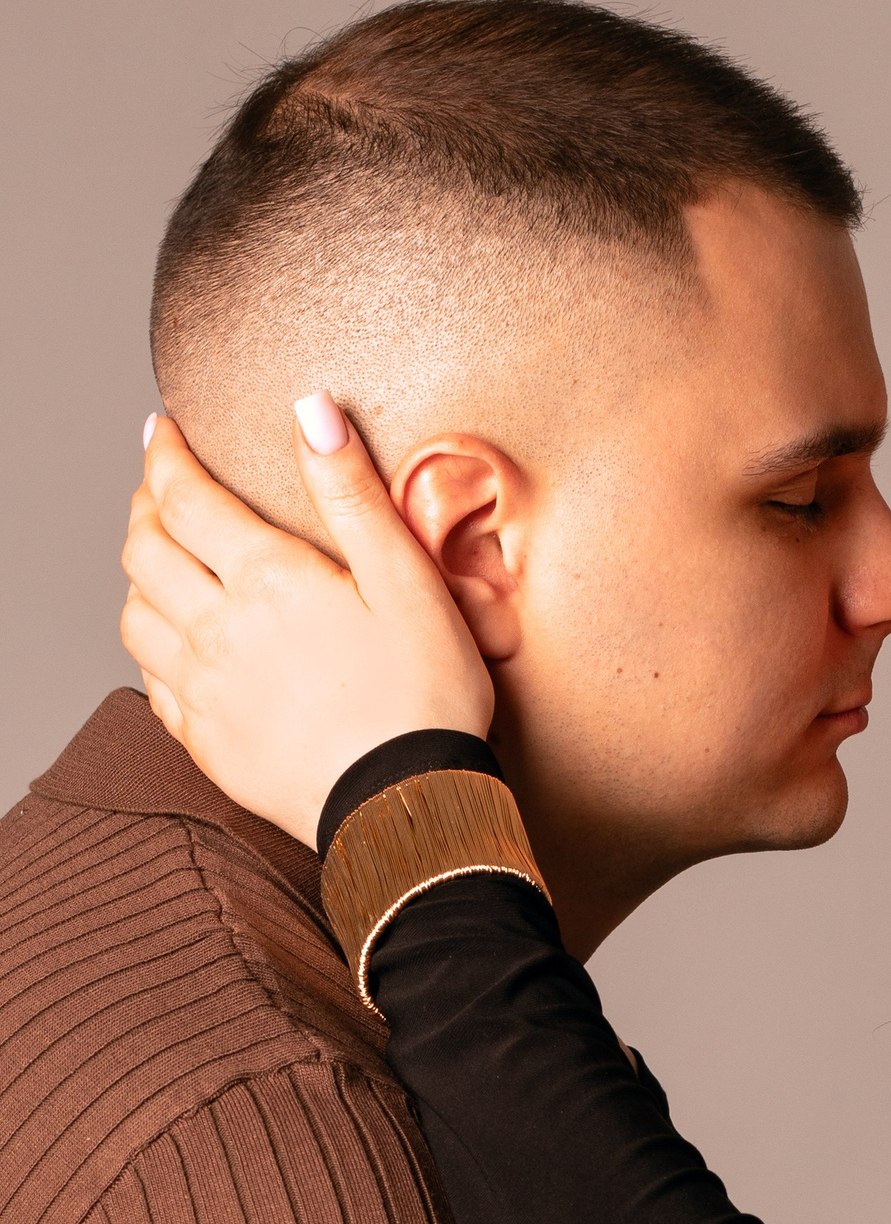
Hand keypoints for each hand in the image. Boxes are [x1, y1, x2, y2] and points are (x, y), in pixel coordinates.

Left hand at [121, 401, 493, 847]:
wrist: (405, 809)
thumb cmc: (423, 698)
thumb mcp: (409, 581)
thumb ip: (353, 494)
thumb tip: (312, 414)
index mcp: (268, 581)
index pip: (186, 498)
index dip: (167, 456)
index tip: (163, 433)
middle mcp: (218, 630)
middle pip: (145, 550)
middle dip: (144, 506)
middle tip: (161, 487)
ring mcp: (204, 690)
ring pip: (135, 615)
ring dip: (139, 576)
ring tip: (162, 559)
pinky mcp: (206, 742)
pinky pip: (151, 682)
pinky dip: (152, 647)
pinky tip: (176, 641)